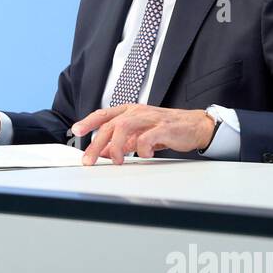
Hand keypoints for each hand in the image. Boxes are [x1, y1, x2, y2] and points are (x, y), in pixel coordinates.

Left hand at [72, 104, 215, 164]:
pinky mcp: (164, 127)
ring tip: (117, 160)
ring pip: (124, 126)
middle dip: (96, 143)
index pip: (104, 114)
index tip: (76, 131)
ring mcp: (150, 118)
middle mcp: (138, 112)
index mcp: (130, 111)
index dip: (89, 121)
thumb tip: (103, 152)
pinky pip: (147, 138)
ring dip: (116, 146)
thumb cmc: (167, 129)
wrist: (196, 126)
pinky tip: (145, 155)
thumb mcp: (140, 135)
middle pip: (110, 124)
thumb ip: (122, 142)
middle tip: (89, 160)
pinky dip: (142, 149)